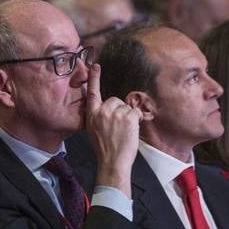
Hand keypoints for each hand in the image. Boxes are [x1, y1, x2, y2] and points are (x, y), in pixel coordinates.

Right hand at [85, 63, 139, 193]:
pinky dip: (137, 119)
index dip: (94, 79)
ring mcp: (115, 113)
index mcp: (92, 115)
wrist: (112, 162)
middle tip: (118, 128)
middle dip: (119, 110)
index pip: (92, 93)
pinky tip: (131, 130)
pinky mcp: (127, 117)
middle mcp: (102, 112)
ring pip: (126, 107)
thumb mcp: (93, 131)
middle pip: (115, 100)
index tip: (95, 66)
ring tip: (123, 132)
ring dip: (128, 117)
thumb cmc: (105, 149)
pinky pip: (135, 111)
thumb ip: (98, 117)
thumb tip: (106, 108)